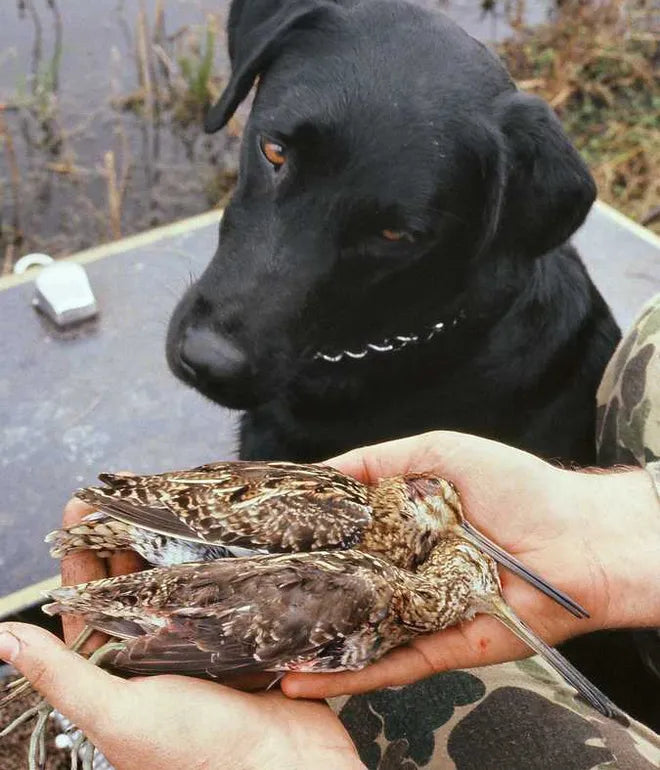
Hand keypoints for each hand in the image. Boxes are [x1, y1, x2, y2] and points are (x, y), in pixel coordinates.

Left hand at [0, 502, 362, 769]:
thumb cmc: (196, 756)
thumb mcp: (120, 714)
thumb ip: (64, 675)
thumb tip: (4, 641)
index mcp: (119, 674)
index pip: (88, 601)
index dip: (81, 553)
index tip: (81, 505)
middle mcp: (159, 655)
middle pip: (135, 581)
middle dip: (127, 534)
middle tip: (127, 489)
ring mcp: (203, 643)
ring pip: (181, 580)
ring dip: (174, 543)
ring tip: (172, 498)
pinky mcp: (245, 637)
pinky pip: (228, 589)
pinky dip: (222, 560)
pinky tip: (223, 531)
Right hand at [281, 430, 659, 699]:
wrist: (579, 537)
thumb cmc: (516, 486)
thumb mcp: (439, 452)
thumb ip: (380, 461)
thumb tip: (322, 470)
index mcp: (403, 528)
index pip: (343, 538)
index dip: (303, 543)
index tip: (254, 547)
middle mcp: (406, 572)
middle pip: (344, 590)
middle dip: (298, 600)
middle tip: (241, 608)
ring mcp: (421, 612)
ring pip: (358, 634)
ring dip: (313, 648)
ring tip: (258, 656)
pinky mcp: (443, 648)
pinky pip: (392, 665)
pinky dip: (352, 674)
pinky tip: (308, 678)